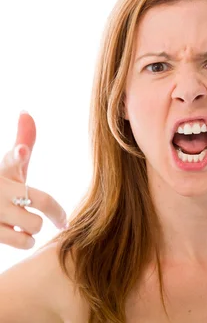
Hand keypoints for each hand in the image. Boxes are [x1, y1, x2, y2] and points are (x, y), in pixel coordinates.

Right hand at [0, 112, 67, 248]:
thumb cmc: (1, 186)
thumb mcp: (9, 166)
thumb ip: (23, 142)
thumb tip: (26, 111)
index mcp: (4, 171)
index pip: (11, 160)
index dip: (19, 154)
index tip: (23, 151)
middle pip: (40, 201)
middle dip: (52, 212)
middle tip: (54, 217)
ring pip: (33, 224)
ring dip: (36, 228)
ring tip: (28, 225)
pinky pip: (21, 241)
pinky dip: (25, 241)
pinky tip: (19, 236)